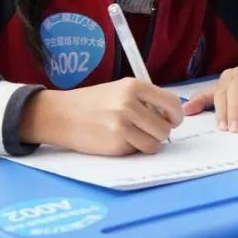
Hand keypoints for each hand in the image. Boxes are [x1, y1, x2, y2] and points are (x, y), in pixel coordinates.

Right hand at [20, 78, 183, 155]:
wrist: (61, 114)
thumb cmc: (92, 102)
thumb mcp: (120, 89)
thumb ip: (145, 99)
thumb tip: (169, 116)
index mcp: (134, 86)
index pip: (172, 103)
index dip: (175, 115)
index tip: (172, 119)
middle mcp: (129, 105)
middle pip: (166, 128)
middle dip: (161, 132)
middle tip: (150, 130)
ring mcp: (122, 126)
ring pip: (154, 144)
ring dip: (148, 143)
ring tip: (134, 136)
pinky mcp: (115, 145)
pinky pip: (137, 151)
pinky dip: (132, 149)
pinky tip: (117, 140)